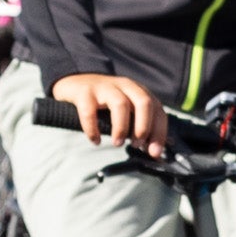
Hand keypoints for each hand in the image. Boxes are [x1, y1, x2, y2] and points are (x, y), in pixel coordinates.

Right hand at [49, 72, 165, 154]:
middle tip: (136, 145)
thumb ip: (141, 128)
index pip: (158, 110)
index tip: (153, 153)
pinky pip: (90, 111)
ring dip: (122, 128)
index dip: (159, 133)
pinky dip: (93, 129)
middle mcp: (125, 86)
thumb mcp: (127, 109)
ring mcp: (104, 87)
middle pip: (144, 102)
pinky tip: (95, 140)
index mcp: (138, 92)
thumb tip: (155, 153)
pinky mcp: (84, 92)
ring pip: (120, 104)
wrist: (76, 83)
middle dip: (144, 127)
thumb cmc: (105, 102)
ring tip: (117, 143)